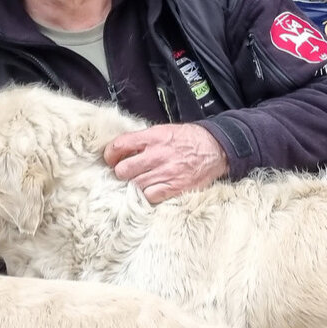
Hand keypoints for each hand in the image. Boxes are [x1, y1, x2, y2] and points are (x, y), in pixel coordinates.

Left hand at [102, 123, 228, 202]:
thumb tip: (122, 149)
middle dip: (121, 172)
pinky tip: (151, 189)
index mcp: (153, 137)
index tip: (111, 160)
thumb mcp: (165, 130)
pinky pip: (150, 196)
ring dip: (134, 184)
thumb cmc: (189, 139)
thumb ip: (144, 140)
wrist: (216, 149)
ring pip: (135, 185)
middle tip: (126, 173)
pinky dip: (147, 195)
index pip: (120, 145)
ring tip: (140, 181)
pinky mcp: (175, 187)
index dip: (110, 155)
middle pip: (123, 170)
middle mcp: (158, 154)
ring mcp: (167, 172)